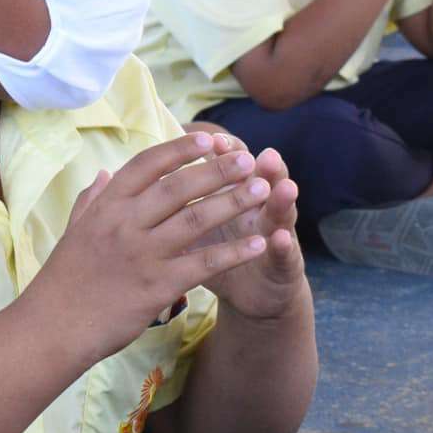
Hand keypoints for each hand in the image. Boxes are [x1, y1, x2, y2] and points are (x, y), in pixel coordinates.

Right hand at [24, 132, 273, 362]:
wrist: (54, 327)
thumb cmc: (64, 280)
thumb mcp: (73, 230)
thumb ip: (90, 199)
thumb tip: (103, 172)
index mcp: (105, 206)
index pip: (147, 166)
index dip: (179, 149)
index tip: (208, 138)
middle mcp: (124, 223)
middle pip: (178, 187)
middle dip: (217, 170)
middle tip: (247, 159)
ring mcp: (142, 254)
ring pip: (195, 220)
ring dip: (232, 202)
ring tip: (262, 190)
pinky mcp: (157, 286)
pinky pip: (203, 264)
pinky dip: (233, 252)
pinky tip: (257, 243)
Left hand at [190, 140, 305, 321]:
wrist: (250, 292)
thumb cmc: (214, 251)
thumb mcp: (195, 224)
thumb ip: (180, 198)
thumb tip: (146, 172)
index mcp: (236, 192)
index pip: (233, 163)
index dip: (226, 151)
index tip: (212, 140)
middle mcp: (260, 207)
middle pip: (263, 180)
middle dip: (262, 167)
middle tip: (265, 153)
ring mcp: (276, 234)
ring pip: (281, 211)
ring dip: (283, 199)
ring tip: (285, 186)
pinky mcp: (285, 264)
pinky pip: (285, 254)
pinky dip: (283, 246)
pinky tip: (280, 238)